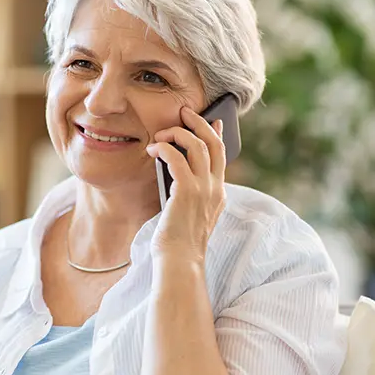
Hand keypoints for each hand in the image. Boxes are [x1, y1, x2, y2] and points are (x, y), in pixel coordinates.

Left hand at [146, 105, 226, 263]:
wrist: (179, 262)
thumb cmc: (177, 242)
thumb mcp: (188, 213)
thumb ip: (189, 193)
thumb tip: (175, 169)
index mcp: (218, 195)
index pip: (222, 156)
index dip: (217, 135)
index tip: (213, 121)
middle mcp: (215, 189)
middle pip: (214, 144)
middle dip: (199, 123)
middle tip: (184, 112)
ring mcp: (204, 189)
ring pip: (197, 145)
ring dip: (177, 133)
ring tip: (162, 134)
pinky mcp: (187, 191)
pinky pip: (177, 158)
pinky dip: (164, 148)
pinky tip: (153, 150)